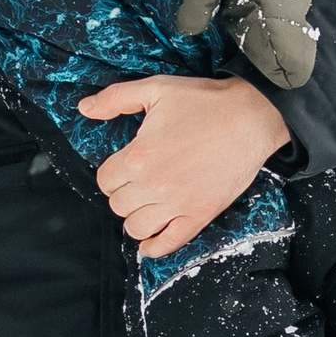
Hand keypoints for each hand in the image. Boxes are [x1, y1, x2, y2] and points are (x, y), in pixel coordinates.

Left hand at [75, 73, 287, 257]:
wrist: (251, 116)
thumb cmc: (204, 102)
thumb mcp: (155, 88)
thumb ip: (115, 98)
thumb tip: (84, 109)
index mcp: (138, 156)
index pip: (105, 180)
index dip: (112, 173)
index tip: (125, 165)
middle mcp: (153, 185)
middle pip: (118, 205)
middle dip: (123, 193)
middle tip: (138, 181)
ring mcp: (177, 204)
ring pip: (137, 228)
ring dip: (135, 218)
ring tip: (145, 205)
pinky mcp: (200, 214)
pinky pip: (169, 243)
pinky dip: (154, 247)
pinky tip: (149, 243)